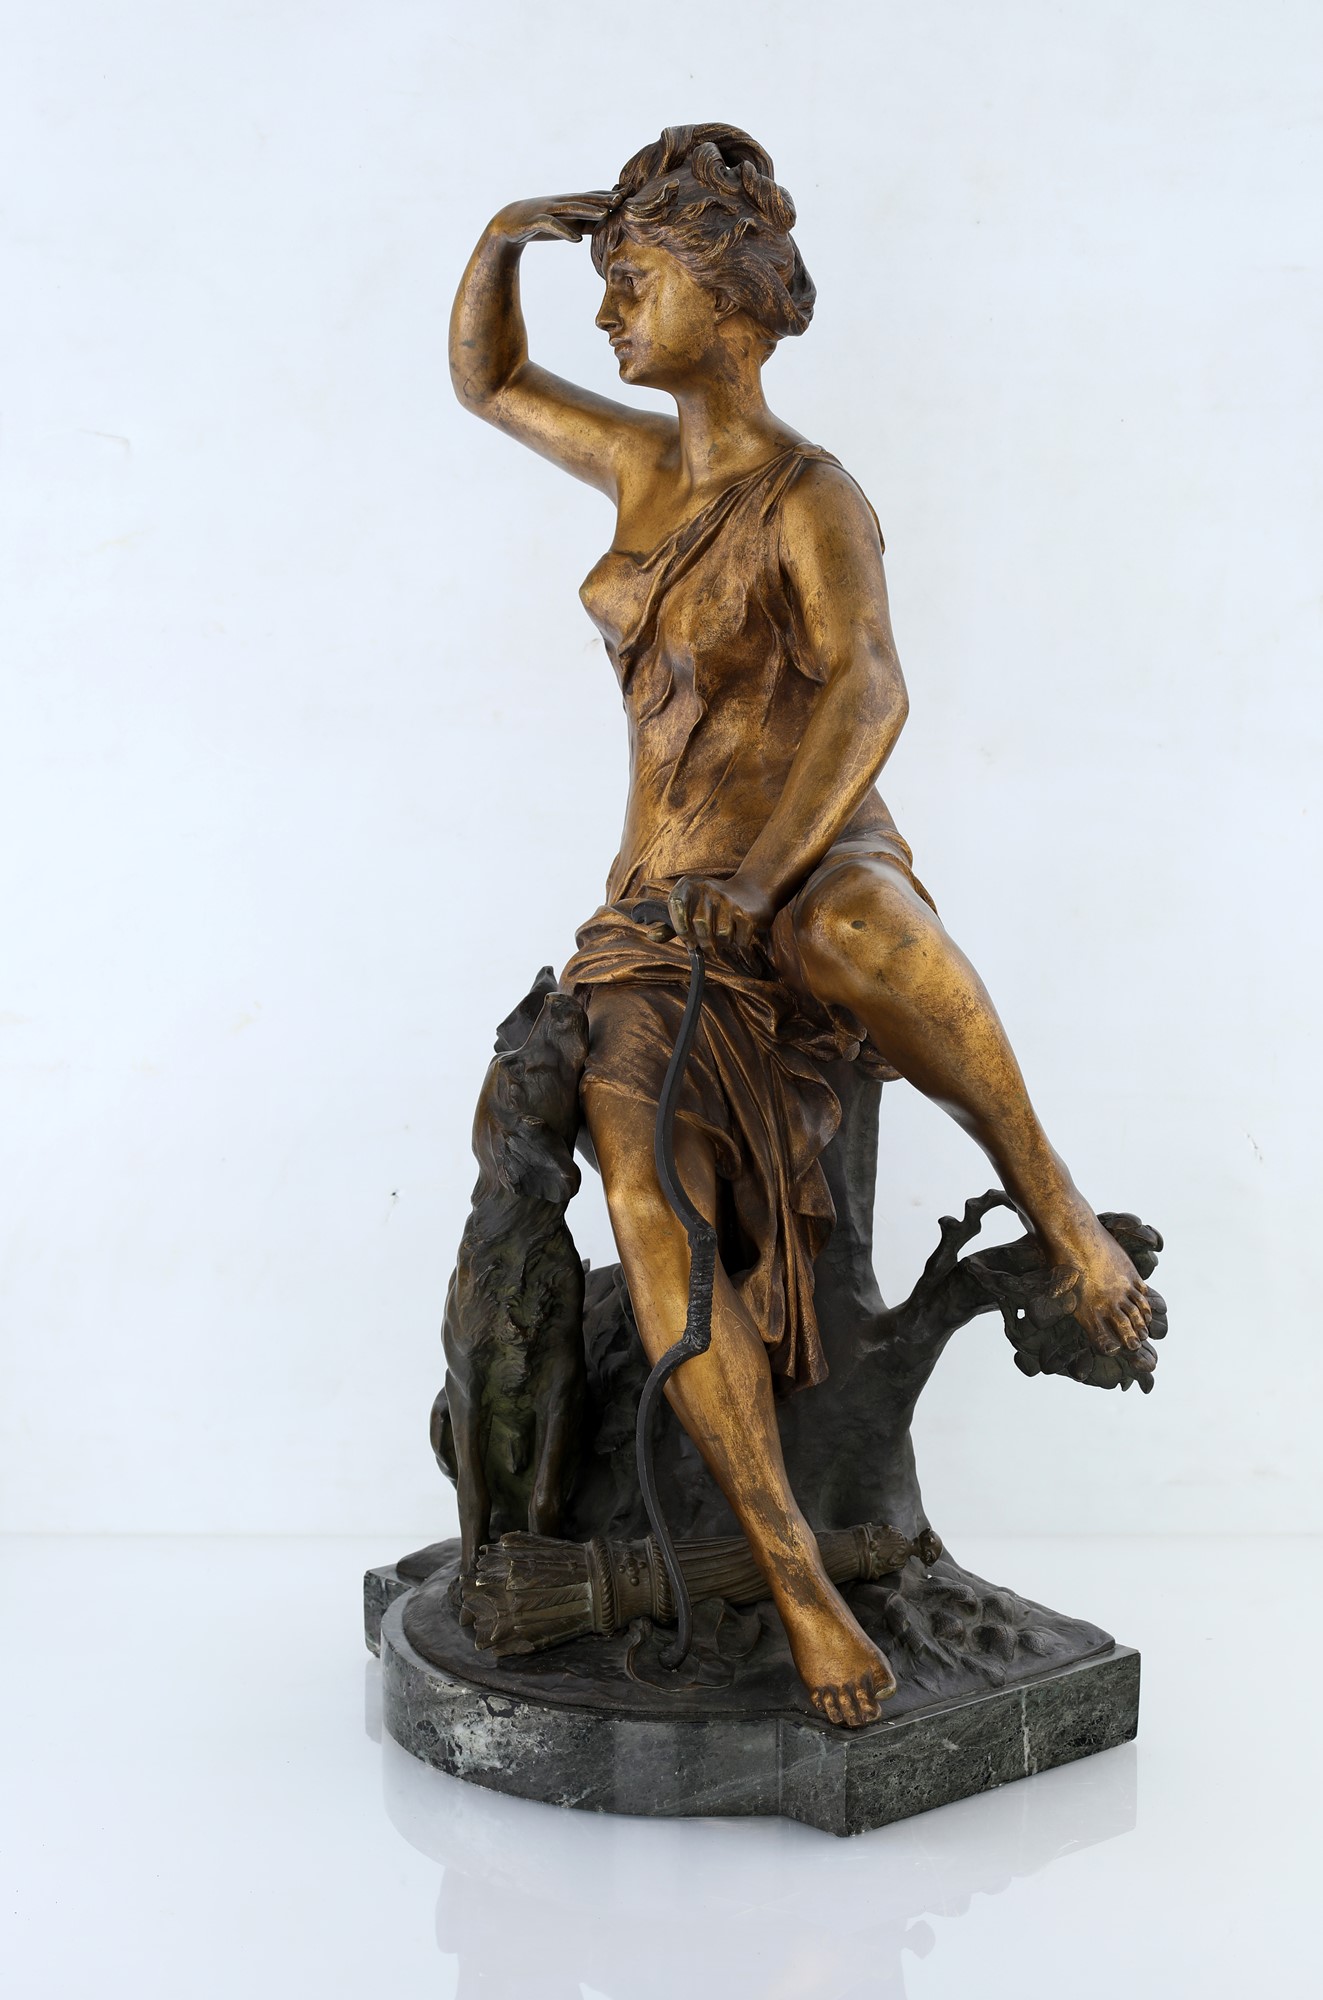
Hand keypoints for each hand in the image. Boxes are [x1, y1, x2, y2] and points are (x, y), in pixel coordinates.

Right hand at [489, 193, 616, 246]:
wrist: (507, 224)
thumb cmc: (540, 223)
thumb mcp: (565, 224)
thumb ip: (584, 223)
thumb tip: (606, 226)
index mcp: (568, 203)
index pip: (592, 197)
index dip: (609, 196)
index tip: (630, 195)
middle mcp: (560, 202)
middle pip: (585, 199)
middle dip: (603, 198)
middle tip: (623, 199)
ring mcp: (547, 210)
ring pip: (570, 208)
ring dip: (588, 210)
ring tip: (605, 213)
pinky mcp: (535, 221)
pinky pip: (552, 225)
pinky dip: (564, 231)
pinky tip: (576, 239)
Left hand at [667, 873, 778, 954]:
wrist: (753, 890)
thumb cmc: (714, 904)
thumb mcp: (690, 908)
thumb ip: (670, 924)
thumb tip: (650, 937)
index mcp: (688, 885)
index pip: (677, 909)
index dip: (682, 930)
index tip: (689, 941)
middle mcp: (707, 888)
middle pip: (700, 928)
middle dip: (704, 943)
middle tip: (710, 945)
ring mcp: (729, 899)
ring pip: (720, 936)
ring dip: (724, 944)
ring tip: (727, 935)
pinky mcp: (748, 913)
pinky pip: (739, 941)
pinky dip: (740, 945)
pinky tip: (741, 934)